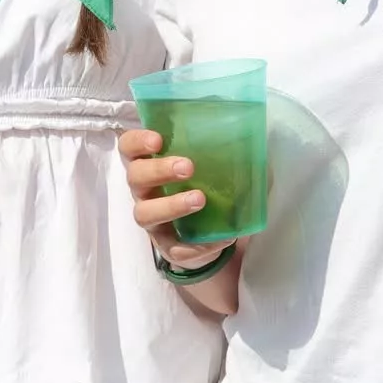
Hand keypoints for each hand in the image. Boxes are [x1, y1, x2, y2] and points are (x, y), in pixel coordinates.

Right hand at [119, 128, 235, 272]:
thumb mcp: (211, 166)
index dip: (137, 142)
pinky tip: (220, 238)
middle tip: (188, 167)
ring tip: (200, 199)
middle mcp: (144, 191)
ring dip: (171, 205)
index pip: (129, 147)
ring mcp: (152, 221)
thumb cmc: (206, 187)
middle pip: (135, 177)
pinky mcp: (167, 247)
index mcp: (150, 164)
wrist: (209, 235)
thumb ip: (222, 150)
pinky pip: (175, 247)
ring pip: (145, 213)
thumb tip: (252, 135)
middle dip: (158, 170)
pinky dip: (197, 244)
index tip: (158, 140)